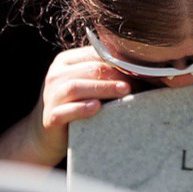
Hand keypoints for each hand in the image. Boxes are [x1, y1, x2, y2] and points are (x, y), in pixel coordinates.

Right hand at [0, 46, 132, 165]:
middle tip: (139, 82)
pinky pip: (65, 111)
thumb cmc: (77, 107)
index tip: (143, 69)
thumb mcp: (89, 86)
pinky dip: (81, 109)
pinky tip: (97, 108)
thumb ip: (107, 75)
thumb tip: (145, 71)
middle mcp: (56, 75)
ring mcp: (50, 96)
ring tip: (125, 92)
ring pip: (76, 86)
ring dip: (103, 88)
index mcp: (66, 61)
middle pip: (90, 69)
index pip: (96, 54)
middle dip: (117, 74)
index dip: (121, 61)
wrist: (47, 137)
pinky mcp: (50, 117)